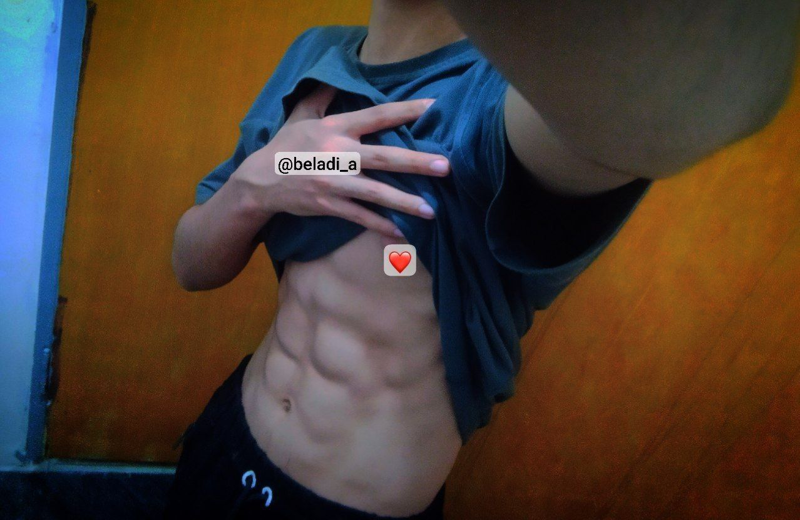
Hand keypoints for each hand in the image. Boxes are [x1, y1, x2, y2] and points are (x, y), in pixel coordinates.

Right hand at [232, 83, 449, 236]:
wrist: (259, 180)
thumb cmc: (284, 146)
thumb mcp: (301, 116)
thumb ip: (321, 97)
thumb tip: (333, 77)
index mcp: (336, 128)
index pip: (377, 116)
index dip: (405, 110)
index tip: (433, 106)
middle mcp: (338, 154)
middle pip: (384, 157)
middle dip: (416, 162)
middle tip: (445, 166)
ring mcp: (334, 181)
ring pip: (376, 192)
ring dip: (405, 202)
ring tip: (432, 210)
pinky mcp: (329, 204)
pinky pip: (360, 216)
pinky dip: (381, 225)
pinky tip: (402, 232)